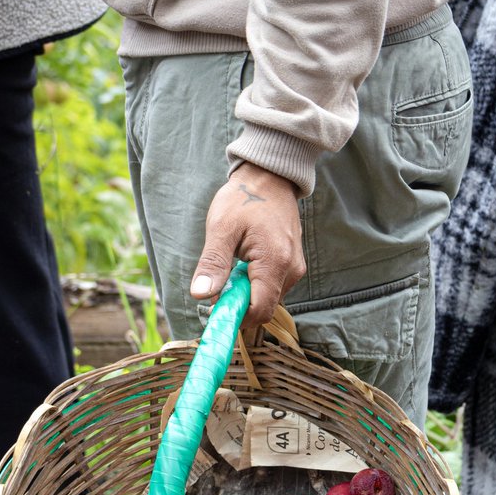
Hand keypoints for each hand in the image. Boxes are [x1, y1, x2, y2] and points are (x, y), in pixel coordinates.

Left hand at [190, 162, 305, 326]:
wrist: (269, 177)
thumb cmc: (243, 198)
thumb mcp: (221, 228)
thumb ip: (213, 264)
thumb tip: (200, 295)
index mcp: (275, 262)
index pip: (259, 310)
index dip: (235, 317)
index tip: (214, 310)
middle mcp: (291, 270)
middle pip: (263, 307)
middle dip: (238, 303)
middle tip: (219, 282)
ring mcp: (295, 268)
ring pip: (267, 298)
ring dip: (245, 292)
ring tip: (233, 263)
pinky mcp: (292, 265)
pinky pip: (271, 286)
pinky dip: (254, 283)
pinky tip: (244, 261)